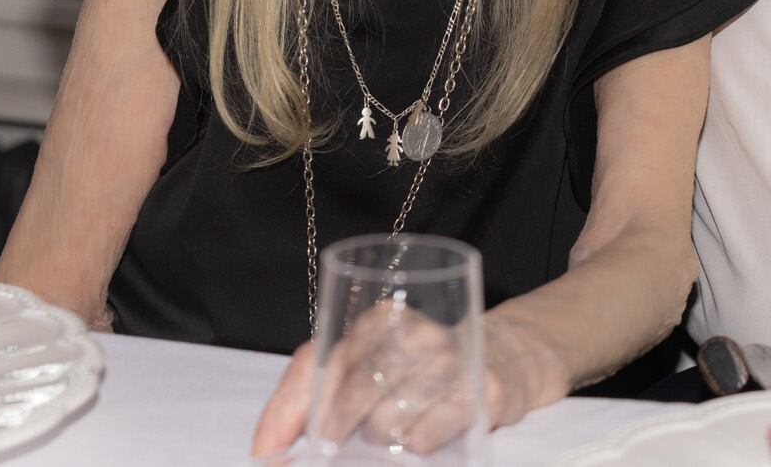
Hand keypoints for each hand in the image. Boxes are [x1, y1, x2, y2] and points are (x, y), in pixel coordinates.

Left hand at [249, 310, 569, 457]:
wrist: (504, 357)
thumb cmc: (417, 366)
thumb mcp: (368, 360)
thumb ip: (312, 394)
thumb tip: (265, 451)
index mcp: (376, 317)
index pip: (316, 361)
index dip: (286, 411)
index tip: (267, 453)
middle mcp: (413, 331)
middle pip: (351, 394)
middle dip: (333, 430)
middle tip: (331, 448)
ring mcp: (451, 361)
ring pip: (385, 423)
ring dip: (380, 439)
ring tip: (394, 428)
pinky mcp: (482, 391)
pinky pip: (423, 439)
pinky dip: (416, 445)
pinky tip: (425, 430)